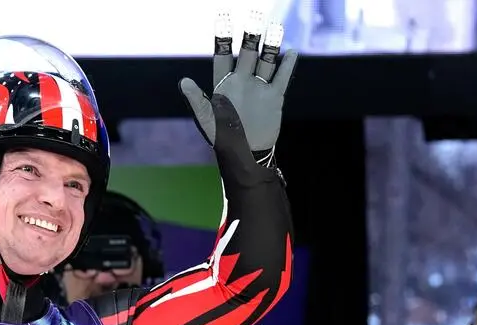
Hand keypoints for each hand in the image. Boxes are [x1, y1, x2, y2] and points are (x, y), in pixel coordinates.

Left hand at [179, 11, 297, 166]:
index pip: (222, 56)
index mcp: (223, 85)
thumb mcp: (207, 120)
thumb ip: (197, 99)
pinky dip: (286, 65)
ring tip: (275, 28)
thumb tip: (184, 82)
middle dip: (251, 36)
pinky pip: (281, 78)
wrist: (246, 155)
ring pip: (266, 62)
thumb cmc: (222, 139)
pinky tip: (291, 52)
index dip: (222, 38)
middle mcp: (241, 82)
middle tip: (256, 16)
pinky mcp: (274, 98)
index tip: (223, 18)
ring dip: (271, 46)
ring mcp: (258, 89)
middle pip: (247, 54)